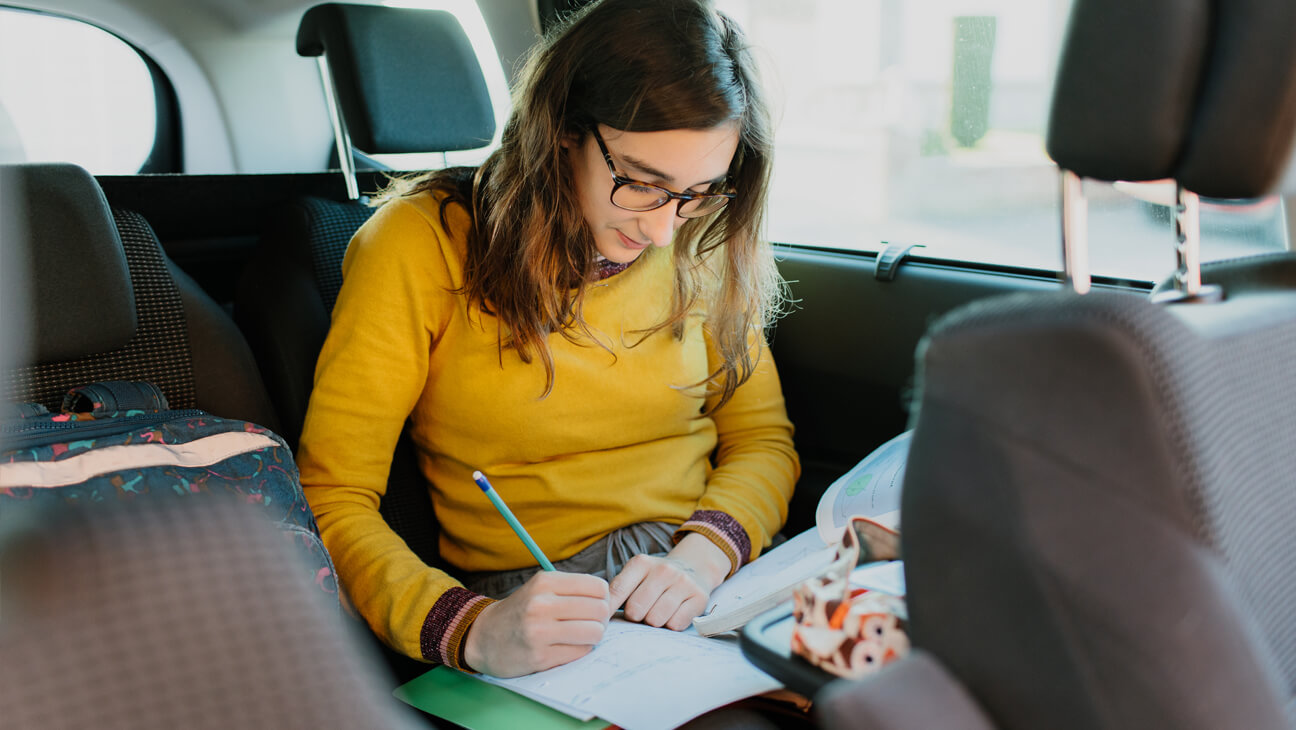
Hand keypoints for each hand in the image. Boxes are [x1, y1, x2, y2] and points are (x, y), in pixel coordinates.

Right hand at [462, 571, 609, 676]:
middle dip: (601, 619)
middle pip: (600, 610)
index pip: (598, 587)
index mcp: (544, 582)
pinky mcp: (540, 657)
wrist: (483, 637)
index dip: (603, 598)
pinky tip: (566, 647)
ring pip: (595, 633)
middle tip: (590, 623)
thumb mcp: (541, 588)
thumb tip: (613, 599)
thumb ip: (574, 590)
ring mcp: (540, 632)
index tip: (594, 605)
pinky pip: (581, 652)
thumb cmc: (521, 611)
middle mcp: (541, 604)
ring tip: (580, 635)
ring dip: (593, 636)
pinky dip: (579, 650)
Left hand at [608, 533, 730, 630]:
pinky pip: (675, 625)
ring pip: (655, 620)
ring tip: (657, 613)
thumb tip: (601, 615)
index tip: (605, 620)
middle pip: (636, 610)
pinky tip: (672, 615)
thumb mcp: (636, 575)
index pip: (617, 591)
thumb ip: (618, 591)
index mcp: (641, 563)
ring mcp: (683, 583)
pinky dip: (670, 626)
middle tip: (640, 613)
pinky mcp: (699, 598)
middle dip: (635, 617)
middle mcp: (663, 570)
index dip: (608, 610)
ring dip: (653, 623)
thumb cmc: (655, 578)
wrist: (694, 567)